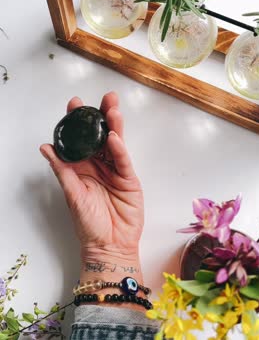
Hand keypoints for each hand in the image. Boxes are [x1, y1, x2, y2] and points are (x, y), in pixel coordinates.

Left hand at [40, 92, 143, 278]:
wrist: (109, 245)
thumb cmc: (88, 223)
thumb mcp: (71, 194)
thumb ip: (61, 169)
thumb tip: (45, 147)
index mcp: (83, 167)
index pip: (81, 139)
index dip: (78, 122)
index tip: (75, 104)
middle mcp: (100, 165)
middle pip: (101, 136)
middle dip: (103, 116)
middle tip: (105, 98)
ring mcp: (115, 170)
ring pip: (116, 143)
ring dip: (115, 126)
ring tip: (113, 110)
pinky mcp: (129, 179)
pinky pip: (123, 160)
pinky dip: (119, 149)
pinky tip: (114, 137)